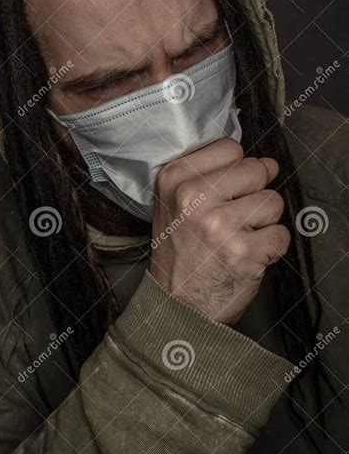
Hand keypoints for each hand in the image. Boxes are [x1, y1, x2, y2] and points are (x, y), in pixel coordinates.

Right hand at [150, 138, 290, 324]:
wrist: (176, 306)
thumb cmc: (179, 254)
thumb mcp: (172, 203)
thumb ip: (208, 175)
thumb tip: (267, 162)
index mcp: (174, 180)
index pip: (230, 147)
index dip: (236, 168)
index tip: (226, 189)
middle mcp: (194, 198)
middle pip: (256, 170)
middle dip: (254, 193)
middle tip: (232, 219)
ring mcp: (219, 225)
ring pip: (272, 202)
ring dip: (263, 222)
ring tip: (238, 238)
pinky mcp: (244, 252)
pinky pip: (281, 234)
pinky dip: (271, 247)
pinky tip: (247, 256)